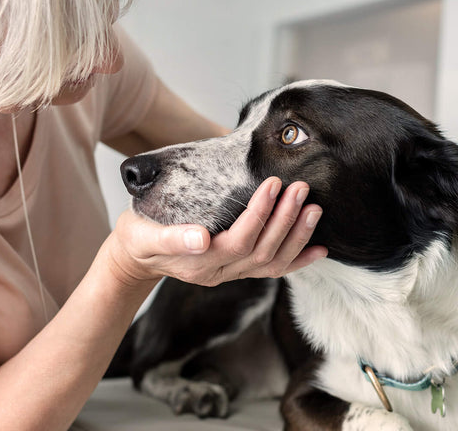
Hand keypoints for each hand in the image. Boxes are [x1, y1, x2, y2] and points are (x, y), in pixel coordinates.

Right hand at [105, 177, 325, 286]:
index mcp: (200, 263)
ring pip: (273, 262)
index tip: (273, 185)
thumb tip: (200, 239)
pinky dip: (298, 260)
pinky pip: (273, 270)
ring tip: (314, 209)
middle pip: (262, 251)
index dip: (259, 215)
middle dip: (285, 220)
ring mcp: (232, 273)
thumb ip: (170, 238)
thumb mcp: (143, 235)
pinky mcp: (239, 269)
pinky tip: (319, 249)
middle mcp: (220, 273)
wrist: (138, 257)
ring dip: (297, 237)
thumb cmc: (139, 237)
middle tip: (301, 189)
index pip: (239, 240)